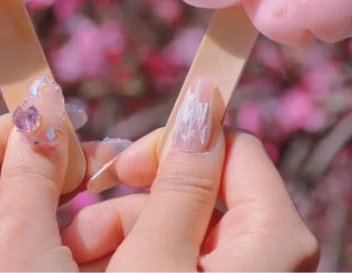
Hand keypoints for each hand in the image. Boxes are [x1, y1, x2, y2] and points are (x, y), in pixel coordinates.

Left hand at [0, 79, 127, 271]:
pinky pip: (16, 257)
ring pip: (3, 225)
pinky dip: (56, 243)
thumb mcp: (25, 240)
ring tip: (108, 186)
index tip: (56, 120)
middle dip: (39, 169)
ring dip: (57, 206)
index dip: (2, 130)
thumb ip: (34, 170)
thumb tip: (45, 108)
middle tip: (91, 153)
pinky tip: (106, 231)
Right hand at [62, 76, 318, 271]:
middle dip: (129, 205)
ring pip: (180, 232)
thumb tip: (204, 96)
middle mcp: (273, 256)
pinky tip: (95, 269)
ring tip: (76, 257)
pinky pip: (180, 265)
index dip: (167, 147)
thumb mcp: (155, 256)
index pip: (229, 145)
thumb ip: (178, 178)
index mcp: (277, 236)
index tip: (115, 170)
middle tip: (75, 230)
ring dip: (121, 237)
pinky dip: (136, 264)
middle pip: (197, 193)